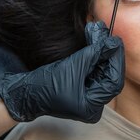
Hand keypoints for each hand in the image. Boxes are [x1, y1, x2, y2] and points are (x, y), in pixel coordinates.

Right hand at [0, 21, 124, 122]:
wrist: (23, 91)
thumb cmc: (44, 84)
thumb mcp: (72, 67)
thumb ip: (93, 54)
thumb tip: (110, 41)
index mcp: (92, 107)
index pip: (113, 81)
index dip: (116, 60)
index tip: (115, 41)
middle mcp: (91, 105)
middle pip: (107, 76)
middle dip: (107, 54)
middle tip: (107, 34)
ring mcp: (85, 97)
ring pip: (99, 72)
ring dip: (99, 52)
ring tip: (98, 32)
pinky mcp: (78, 88)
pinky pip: (90, 71)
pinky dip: (92, 57)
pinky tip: (93, 42)